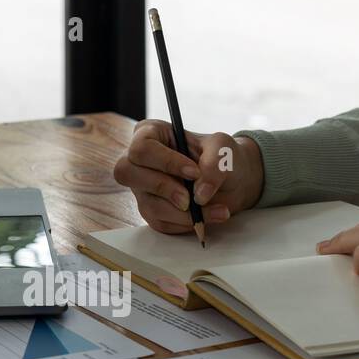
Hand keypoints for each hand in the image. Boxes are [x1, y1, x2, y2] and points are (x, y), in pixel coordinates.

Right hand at [112, 120, 264, 233]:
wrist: (231, 181)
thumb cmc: (220, 157)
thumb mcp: (223, 149)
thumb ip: (214, 165)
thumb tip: (199, 194)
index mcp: (150, 134)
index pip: (142, 148)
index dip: (166, 162)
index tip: (195, 172)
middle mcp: (139, 161)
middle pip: (127, 173)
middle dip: (163, 187)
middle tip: (190, 198)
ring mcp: (143, 188)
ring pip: (149, 204)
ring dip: (184, 213)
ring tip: (216, 210)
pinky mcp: (151, 211)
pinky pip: (161, 223)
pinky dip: (186, 223)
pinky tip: (206, 217)